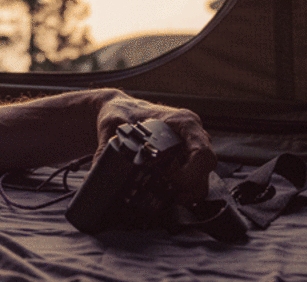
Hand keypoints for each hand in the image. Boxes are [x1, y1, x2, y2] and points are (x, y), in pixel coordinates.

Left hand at [94, 93, 216, 203]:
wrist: (119, 111)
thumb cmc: (121, 112)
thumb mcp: (112, 126)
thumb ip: (104, 147)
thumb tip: (100, 170)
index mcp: (184, 122)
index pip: (202, 152)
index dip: (190, 173)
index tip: (170, 179)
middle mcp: (193, 135)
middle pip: (206, 169)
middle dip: (189, 186)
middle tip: (167, 193)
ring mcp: (191, 148)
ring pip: (202, 177)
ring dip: (187, 190)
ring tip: (165, 195)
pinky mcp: (185, 159)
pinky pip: (193, 179)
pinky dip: (182, 190)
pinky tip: (166, 193)